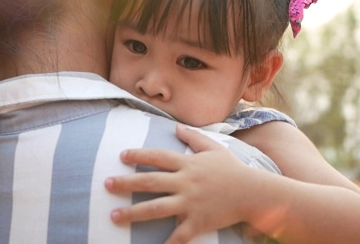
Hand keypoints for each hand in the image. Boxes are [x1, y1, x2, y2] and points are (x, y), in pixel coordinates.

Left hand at [105, 124, 256, 242]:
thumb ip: (194, 137)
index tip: (121, 156)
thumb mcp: (214, 149)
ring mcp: (191, 203)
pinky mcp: (198, 222)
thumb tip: (177, 126)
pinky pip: (178, 236)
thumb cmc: (233, 170)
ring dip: (133, 212)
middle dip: (126, 183)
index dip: (139, 155)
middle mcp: (186, 183)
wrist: (253, 193)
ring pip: (157, 208)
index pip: (158, 157)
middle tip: (106, 184)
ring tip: (113, 215)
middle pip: (150, 182)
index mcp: (188, 164)